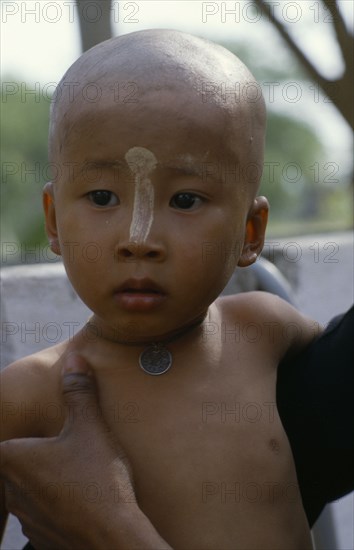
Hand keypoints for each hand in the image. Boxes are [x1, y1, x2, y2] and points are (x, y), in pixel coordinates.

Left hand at [0, 354, 170, 549]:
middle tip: (65, 451)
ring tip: (76, 474)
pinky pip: (41, 515)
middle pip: (15, 466)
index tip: (49, 438)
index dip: (25, 438)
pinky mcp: (41, 538)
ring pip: (26, 492)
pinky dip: (56, 505)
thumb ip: (79, 391)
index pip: (4, 444)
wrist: (112, 537)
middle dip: (37, 458)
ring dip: (46, 482)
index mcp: (14, 459)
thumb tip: (74, 358)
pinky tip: (82, 499)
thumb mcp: (90, 426)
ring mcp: (26, 518)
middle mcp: (12, 491)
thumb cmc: (98, 479)